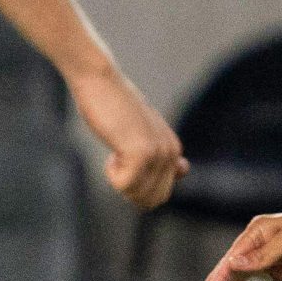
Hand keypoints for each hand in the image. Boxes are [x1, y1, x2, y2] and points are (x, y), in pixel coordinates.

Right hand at [68, 66, 186, 208]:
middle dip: (129, 190)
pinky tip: (111, 153)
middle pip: (152, 200)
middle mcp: (171, 151)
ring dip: (119, 180)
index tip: (123, 163)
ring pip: (138, 195)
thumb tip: (182, 170)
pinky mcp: (141, 152)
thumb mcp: (139, 131)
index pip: (161, 194)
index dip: (136, 189)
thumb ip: (158, 153)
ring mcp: (158, 153)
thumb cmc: (110, 104)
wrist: (99, 80)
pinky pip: (125, 185)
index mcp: (172, 148)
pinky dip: (111, 175)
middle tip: (117, 162)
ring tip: (115, 152)